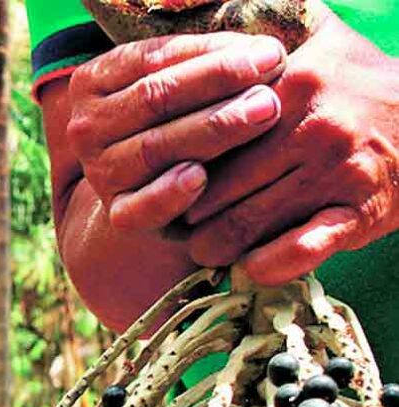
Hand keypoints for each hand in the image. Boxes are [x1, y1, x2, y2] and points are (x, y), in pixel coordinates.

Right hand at [66, 32, 287, 234]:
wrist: (155, 193)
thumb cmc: (180, 122)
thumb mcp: (180, 86)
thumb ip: (203, 63)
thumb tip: (263, 50)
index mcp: (92, 82)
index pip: (154, 59)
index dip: (212, 52)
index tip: (269, 51)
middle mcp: (86, 127)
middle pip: (154, 98)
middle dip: (218, 83)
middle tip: (272, 79)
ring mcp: (100, 172)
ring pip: (154, 147)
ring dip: (213, 128)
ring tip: (265, 112)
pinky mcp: (119, 213)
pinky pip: (140, 206)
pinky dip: (168, 193)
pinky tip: (200, 177)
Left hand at [183, 9, 398, 283]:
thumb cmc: (360, 82)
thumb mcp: (319, 41)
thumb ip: (259, 36)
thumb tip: (191, 5)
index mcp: (289, 87)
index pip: (208, 132)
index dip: (177, 161)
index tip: (160, 176)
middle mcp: (312, 129)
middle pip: (218, 185)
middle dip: (188, 212)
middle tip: (174, 224)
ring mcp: (337, 173)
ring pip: (246, 224)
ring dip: (215, 245)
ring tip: (203, 248)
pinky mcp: (359, 213)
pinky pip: (297, 251)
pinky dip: (264, 265)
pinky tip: (249, 267)